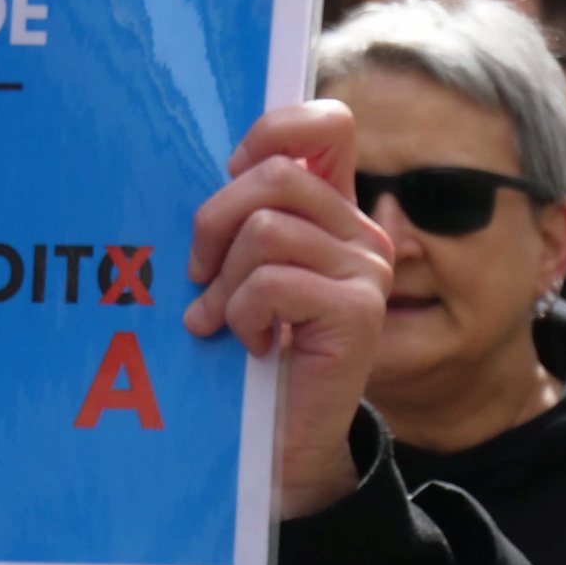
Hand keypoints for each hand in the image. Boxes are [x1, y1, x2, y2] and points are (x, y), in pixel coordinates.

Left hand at [185, 100, 395, 518]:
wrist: (286, 439)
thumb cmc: (252, 350)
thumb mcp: (241, 272)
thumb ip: (240, 220)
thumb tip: (209, 174)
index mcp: (334, 211)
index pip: (326, 125)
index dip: (270, 135)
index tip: (230, 178)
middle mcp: (361, 233)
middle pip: (276, 176)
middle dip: (215, 222)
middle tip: (199, 274)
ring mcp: (366, 271)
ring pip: (265, 229)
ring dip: (225, 281)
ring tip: (223, 320)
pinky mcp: (358, 311)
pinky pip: (271, 281)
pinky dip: (242, 313)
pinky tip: (252, 344)